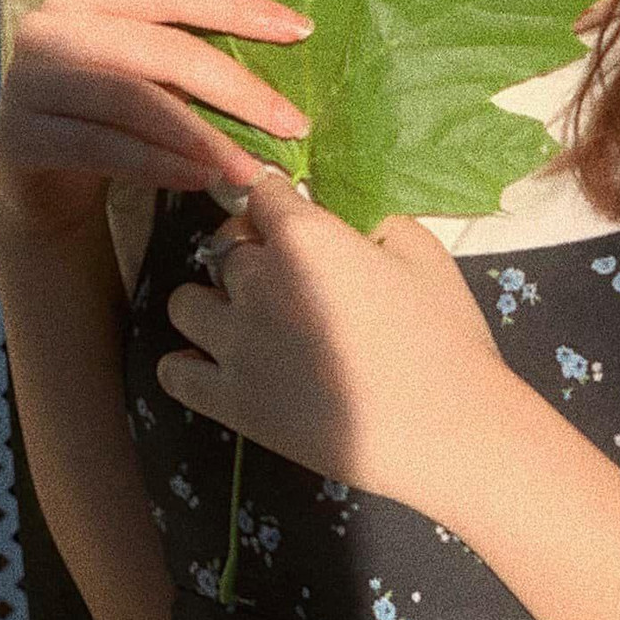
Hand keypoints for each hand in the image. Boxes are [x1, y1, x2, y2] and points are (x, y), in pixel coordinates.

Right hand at [0, 0, 314, 239]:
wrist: (42, 174)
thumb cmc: (113, 108)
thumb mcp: (148, 67)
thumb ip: (194, 47)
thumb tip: (289, 42)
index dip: (240, 7)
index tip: (301, 32)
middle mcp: (50, 26)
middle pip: (161, 49)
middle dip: (235, 87)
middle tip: (291, 122)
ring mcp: (29, 82)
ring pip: (134, 102)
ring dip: (202, 136)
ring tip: (250, 165)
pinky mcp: (21, 137)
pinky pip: (105, 148)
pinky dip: (159, 164)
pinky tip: (201, 178)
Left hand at [156, 164, 517, 528]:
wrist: (445, 428)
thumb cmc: (443, 333)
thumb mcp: (418, 249)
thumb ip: (366, 218)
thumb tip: (335, 215)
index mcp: (303, 237)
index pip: (259, 191)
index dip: (275, 198)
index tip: (288, 210)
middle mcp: (257, 282)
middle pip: (224, 242)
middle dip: (252, 247)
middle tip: (289, 271)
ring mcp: (237, 345)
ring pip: (185, 302)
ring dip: (214, 299)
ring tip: (251, 315)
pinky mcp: (231, 402)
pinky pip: (174, 372)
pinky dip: (188, 361)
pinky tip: (221, 359)